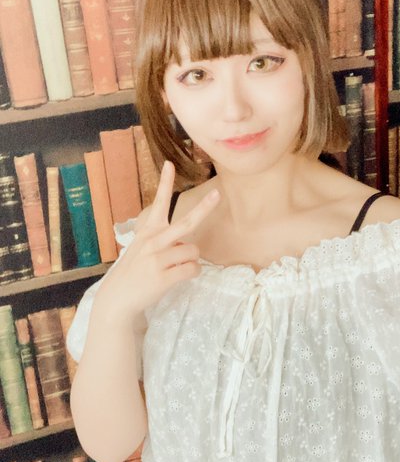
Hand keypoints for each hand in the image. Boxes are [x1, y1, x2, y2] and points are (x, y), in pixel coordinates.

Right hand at [95, 161, 219, 322]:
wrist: (119, 297)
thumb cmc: (136, 270)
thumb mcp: (141, 248)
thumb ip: (162, 240)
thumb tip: (187, 244)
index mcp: (148, 231)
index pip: (159, 204)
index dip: (164, 183)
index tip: (169, 164)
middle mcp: (154, 242)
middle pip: (187, 223)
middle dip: (204, 208)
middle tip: (218, 194)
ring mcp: (158, 259)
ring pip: (193, 252)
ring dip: (191, 260)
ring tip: (175, 267)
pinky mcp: (163, 277)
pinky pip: (192, 269)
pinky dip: (191, 273)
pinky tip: (178, 277)